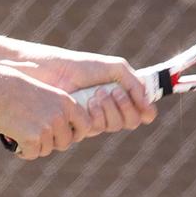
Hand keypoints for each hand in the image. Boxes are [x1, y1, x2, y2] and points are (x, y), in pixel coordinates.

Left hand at [0, 50, 156, 137]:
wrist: (45, 70)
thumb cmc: (75, 66)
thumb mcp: (112, 68)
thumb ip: (134, 84)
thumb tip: (150, 111)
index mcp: (116, 97)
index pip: (139, 113)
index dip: (141, 108)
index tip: (133, 95)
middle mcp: (105, 111)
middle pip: (129, 122)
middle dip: (123, 105)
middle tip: (109, 90)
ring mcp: (89, 120)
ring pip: (112, 127)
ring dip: (108, 109)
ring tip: (95, 93)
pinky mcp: (73, 128)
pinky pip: (93, 131)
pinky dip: (94, 115)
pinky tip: (84, 102)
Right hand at [0, 65, 92, 160]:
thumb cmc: (13, 92)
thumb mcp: (42, 95)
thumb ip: (56, 111)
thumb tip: (66, 135)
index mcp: (66, 102)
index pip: (86, 125)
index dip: (75, 133)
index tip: (63, 134)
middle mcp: (60, 115)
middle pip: (65, 143)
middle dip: (51, 143)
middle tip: (34, 135)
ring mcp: (47, 127)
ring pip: (46, 149)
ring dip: (34, 146)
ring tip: (19, 132)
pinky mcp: (33, 138)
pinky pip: (32, 154)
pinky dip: (22, 151)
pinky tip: (13, 139)